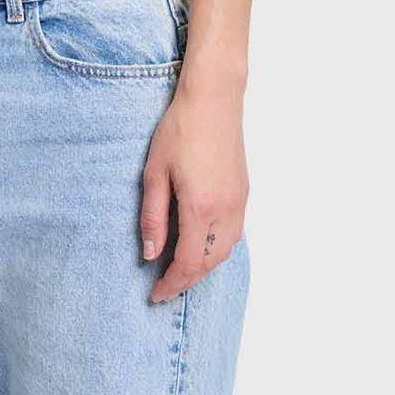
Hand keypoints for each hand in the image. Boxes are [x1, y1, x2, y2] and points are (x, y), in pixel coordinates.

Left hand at [140, 82, 248, 302]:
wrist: (213, 100)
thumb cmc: (180, 130)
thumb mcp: (155, 172)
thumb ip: (152, 216)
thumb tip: (150, 254)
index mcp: (200, 208)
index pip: (187, 263)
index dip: (171, 284)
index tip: (155, 294)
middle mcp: (225, 211)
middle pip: (209, 263)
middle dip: (187, 281)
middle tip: (165, 287)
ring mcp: (239, 203)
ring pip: (224, 252)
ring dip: (203, 267)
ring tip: (179, 270)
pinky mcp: (243, 193)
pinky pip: (233, 235)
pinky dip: (216, 249)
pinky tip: (199, 244)